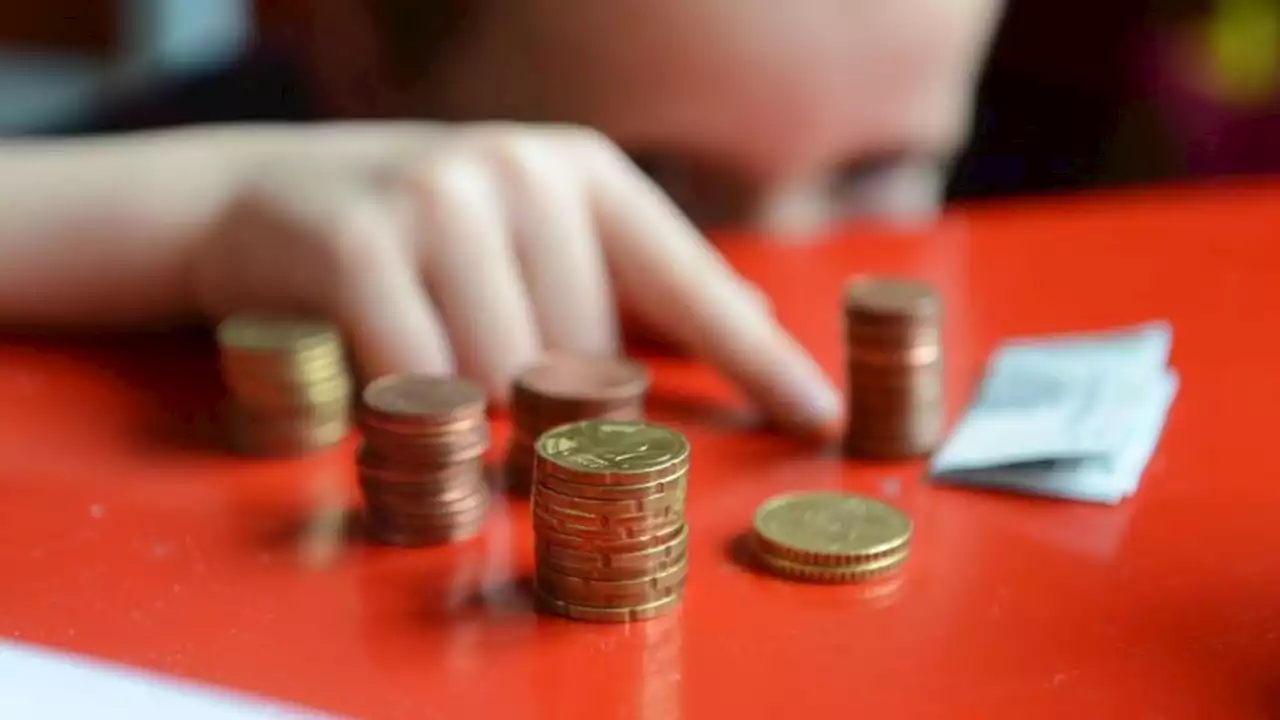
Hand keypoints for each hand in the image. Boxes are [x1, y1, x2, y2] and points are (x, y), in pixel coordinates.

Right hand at [189, 122, 838, 434]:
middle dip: (553, 409)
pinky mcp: (359, 241)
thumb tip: (747, 318)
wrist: (259, 196)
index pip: (690, 282)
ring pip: (506, 378)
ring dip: (479, 415)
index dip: (758, 360)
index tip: (821, 419)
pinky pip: (420, 377)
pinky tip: (387, 379)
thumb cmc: (419, 236)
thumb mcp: (535, 238)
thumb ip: (634, 281)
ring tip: (436, 376)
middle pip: (588, 357)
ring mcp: (438, 197)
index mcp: (581, 171)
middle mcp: (522, 170)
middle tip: (495, 391)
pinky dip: (412, 406)